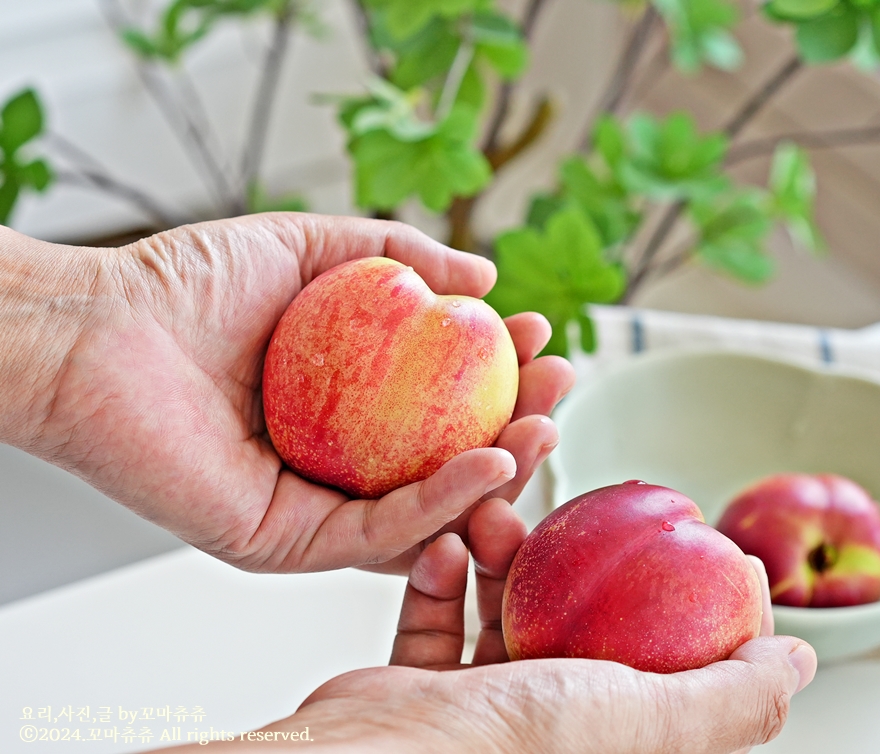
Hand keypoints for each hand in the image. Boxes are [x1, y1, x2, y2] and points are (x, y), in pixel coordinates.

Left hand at [10, 214, 572, 572]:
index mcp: (345, 404)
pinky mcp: (283, 541)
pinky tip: (489, 462)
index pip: (441, 401)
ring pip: (424, 507)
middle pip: (444, 459)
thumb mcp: (310, 247)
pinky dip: (441, 502)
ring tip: (545, 428)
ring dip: (496, 475)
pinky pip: (377, 531)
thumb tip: (484, 276)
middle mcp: (334, 460)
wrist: (95, 332)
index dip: (498, 373)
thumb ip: (396, 252)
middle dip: (515, 429)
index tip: (538, 333)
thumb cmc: (187, 286)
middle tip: (559, 386)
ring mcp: (312, 506)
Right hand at [233, 499, 815, 753]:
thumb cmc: (489, 745)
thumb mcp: (629, 717)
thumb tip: (798, 663)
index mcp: (594, 732)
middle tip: (537, 516)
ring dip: (488, 553)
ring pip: (495, 606)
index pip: (647, 657)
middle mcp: (539, 721)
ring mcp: (474, 704)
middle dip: (548, 557)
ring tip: (479, 521)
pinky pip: (434, 615)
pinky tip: (438, 549)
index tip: (654, 533)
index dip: (658, 593)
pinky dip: (436, 578)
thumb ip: (722, 700)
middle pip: (562, 619)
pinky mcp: (417, 683)